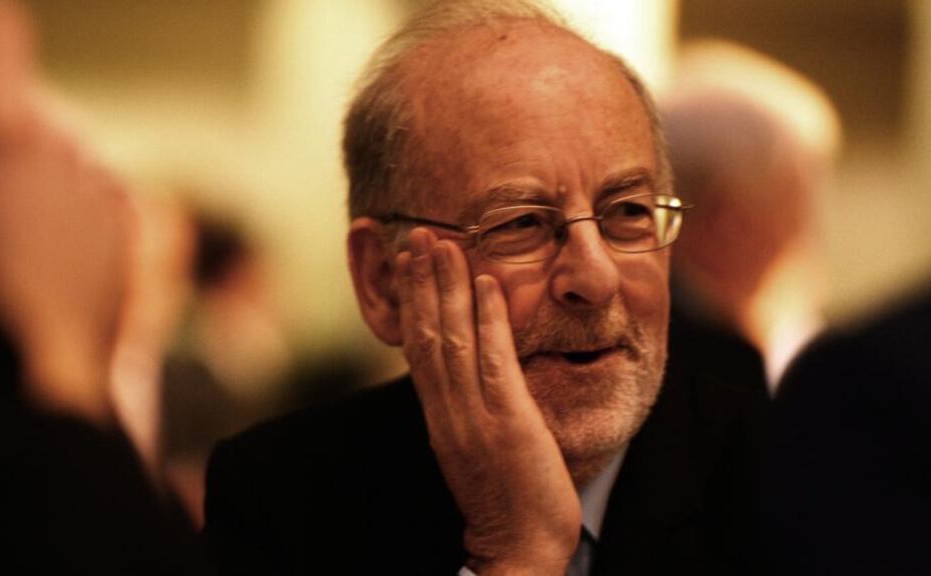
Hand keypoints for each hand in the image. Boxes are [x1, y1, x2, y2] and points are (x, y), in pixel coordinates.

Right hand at [0, 0, 131, 422]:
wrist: (39, 383)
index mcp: (9, 132)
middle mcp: (69, 148)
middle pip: (14, 94)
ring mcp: (102, 187)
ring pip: (49, 140)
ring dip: (6, 148)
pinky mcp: (124, 225)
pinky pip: (81, 181)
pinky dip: (46, 184)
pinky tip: (20, 229)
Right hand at [396, 228, 580, 574]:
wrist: (519, 549)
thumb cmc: (506, 499)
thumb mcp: (475, 446)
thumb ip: (468, 408)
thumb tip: (469, 374)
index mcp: (440, 416)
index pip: (418, 348)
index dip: (412, 301)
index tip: (410, 261)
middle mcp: (448, 411)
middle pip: (426, 333)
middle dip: (421, 281)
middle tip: (417, 234)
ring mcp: (474, 415)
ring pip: (451, 338)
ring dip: (447, 287)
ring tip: (443, 243)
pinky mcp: (506, 422)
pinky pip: (493, 361)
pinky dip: (488, 319)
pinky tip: (488, 284)